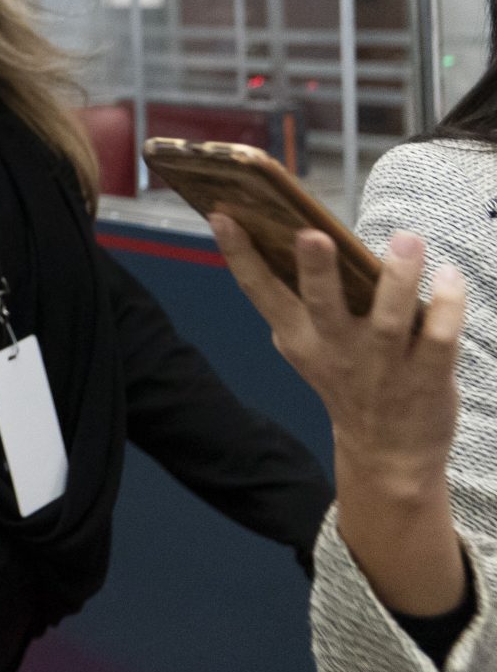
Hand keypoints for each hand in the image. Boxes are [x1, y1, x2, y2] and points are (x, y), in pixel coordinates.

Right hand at [210, 216, 467, 612]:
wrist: (388, 456)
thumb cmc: (345, 385)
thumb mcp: (308, 351)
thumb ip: (298, 307)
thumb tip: (291, 242)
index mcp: (300, 338)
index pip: (261, 292)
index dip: (239, 254)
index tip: (223, 215)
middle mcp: (337, 348)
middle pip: (323, 304)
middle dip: (316, 270)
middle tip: (312, 234)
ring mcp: (384, 364)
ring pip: (389, 318)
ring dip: (398, 279)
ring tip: (405, 240)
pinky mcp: (429, 376)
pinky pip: (440, 338)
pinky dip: (448, 306)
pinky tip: (449, 277)